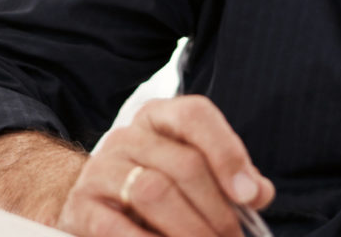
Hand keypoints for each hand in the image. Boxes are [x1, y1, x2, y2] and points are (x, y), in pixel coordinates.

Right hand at [57, 95, 274, 236]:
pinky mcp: (82, 208)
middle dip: (217, 210)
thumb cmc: (159, 190)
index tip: (249, 195)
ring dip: (190, 230)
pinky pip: (119, 229)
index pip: (195, 115)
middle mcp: (127, 137)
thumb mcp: (197, 175)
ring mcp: (100, 170)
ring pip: (153, 192)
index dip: (227, 153)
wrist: (95, 208)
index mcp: (160, 118)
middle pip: (182, 163)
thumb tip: (258, 192)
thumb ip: (232, 180)